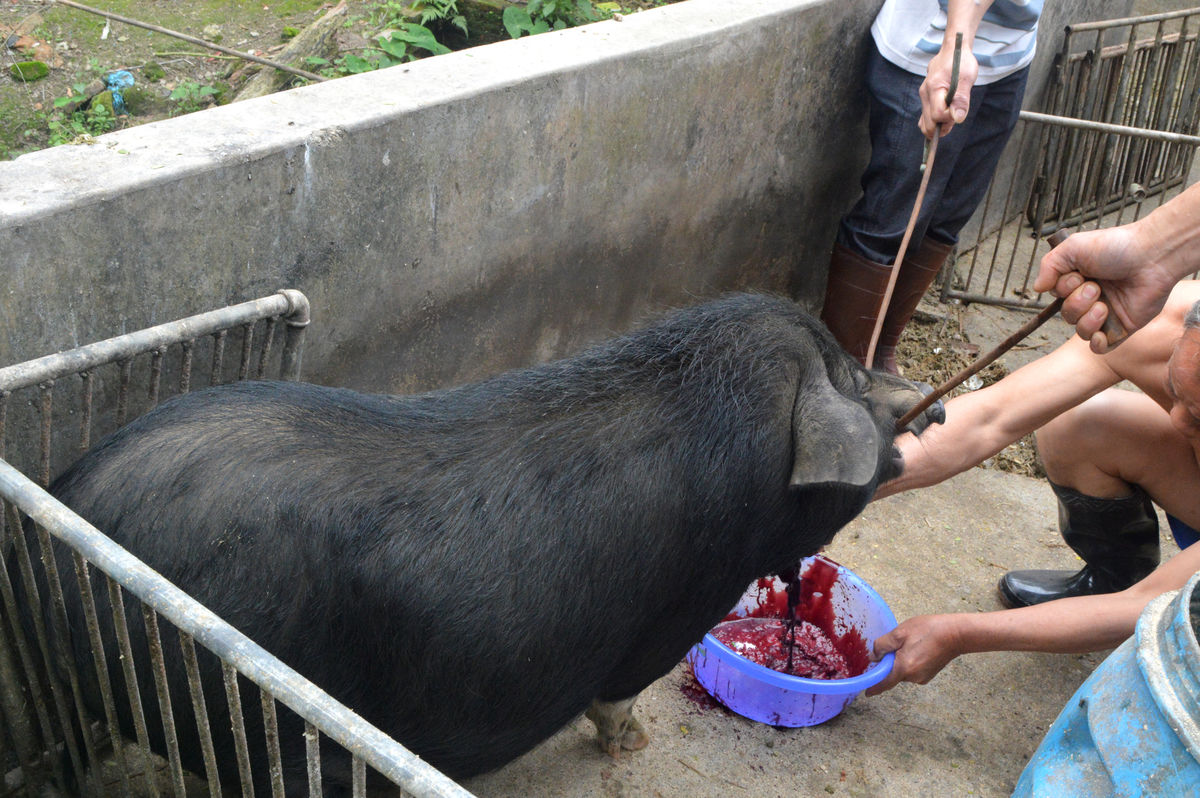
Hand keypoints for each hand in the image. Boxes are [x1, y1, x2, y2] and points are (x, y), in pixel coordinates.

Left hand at [865, 614, 963, 694]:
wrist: (955, 633)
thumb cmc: (928, 630)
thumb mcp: (899, 633)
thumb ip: (882, 645)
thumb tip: (873, 656)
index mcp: (903, 668)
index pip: (884, 683)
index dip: (874, 687)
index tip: (867, 693)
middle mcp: (913, 677)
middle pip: (893, 673)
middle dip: (890, 661)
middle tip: (897, 643)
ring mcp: (923, 677)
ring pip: (903, 671)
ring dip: (901, 660)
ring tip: (911, 642)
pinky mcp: (929, 674)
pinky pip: (912, 670)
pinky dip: (910, 661)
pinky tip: (918, 647)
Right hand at [918, 44, 978, 138]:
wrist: (952, 51)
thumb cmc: (960, 62)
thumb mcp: (966, 78)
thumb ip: (961, 99)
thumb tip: (958, 119)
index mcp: (934, 88)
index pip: (937, 115)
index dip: (949, 118)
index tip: (959, 110)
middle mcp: (925, 95)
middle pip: (928, 124)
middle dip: (943, 126)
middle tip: (956, 115)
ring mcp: (924, 98)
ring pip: (925, 124)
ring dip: (939, 126)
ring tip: (952, 116)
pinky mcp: (926, 100)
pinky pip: (925, 119)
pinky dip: (935, 123)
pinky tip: (946, 118)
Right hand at [1033, 226, 1178, 353]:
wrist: (1152, 257)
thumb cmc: (1116, 246)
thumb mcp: (1072, 247)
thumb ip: (1048, 265)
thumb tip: (1037, 288)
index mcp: (1080, 280)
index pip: (1058, 296)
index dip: (1063, 290)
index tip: (1078, 276)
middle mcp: (1092, 297)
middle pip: (1067, 315)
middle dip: (1077, 303)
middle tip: (1095, 287)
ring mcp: (1107, 314)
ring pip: (1081, 332)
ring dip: (1088, 320)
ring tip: (1104, 304)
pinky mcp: (1123, 328)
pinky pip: (1101, 347)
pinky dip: (1097, 344)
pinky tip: (1101, 334)